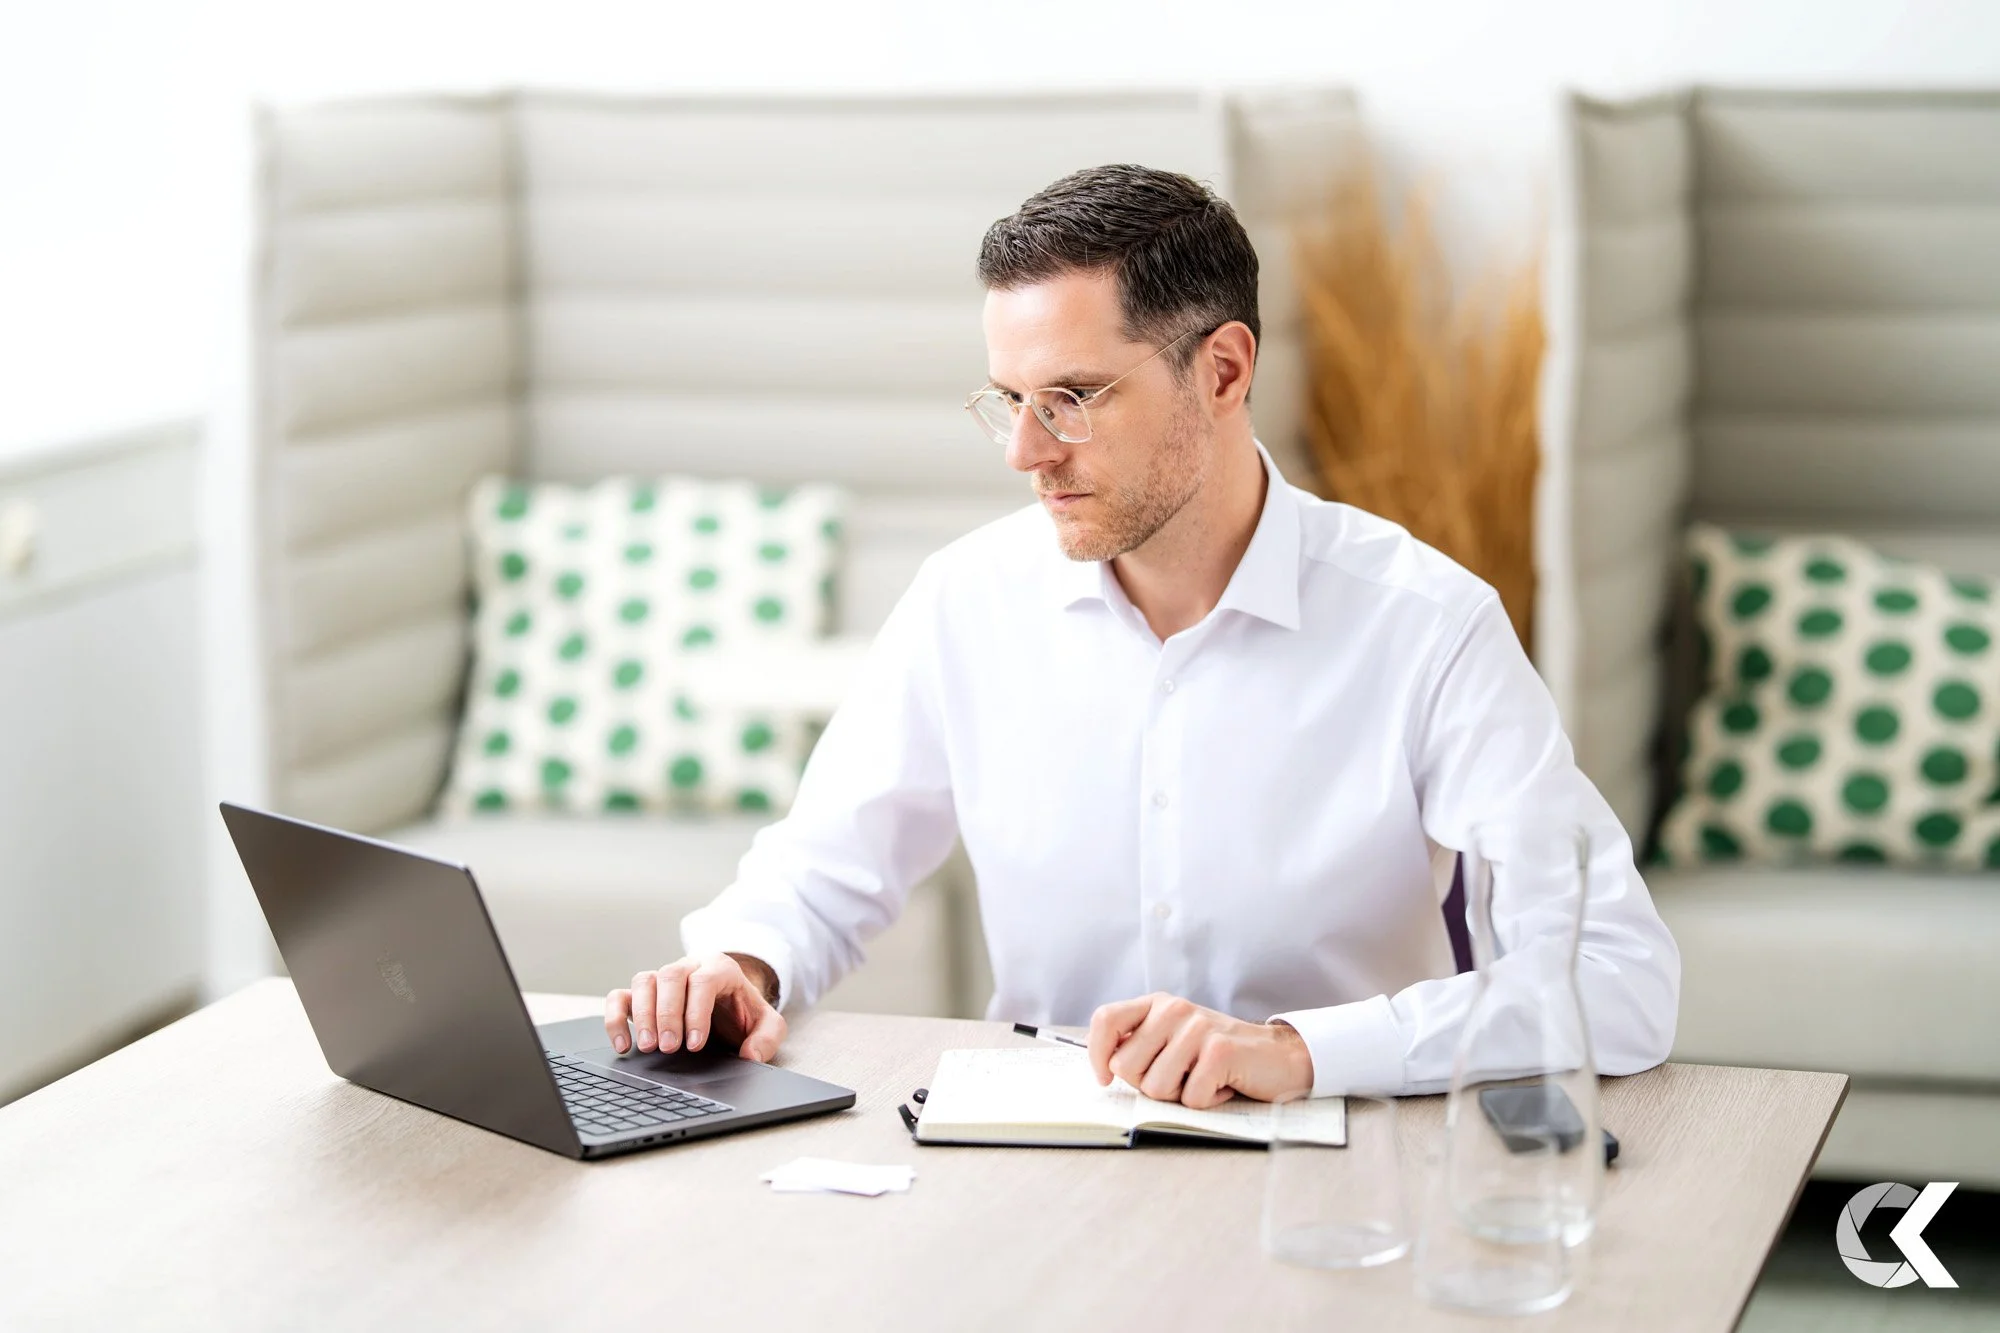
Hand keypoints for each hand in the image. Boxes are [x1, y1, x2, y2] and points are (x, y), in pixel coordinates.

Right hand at [604, 952, 786, 1061]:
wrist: (729, 999)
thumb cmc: (743, 1011)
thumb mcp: (767, 1023)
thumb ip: (767, 1038)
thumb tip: (750, 1056)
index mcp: (719, 969)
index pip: (703, 981)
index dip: (696, 1011)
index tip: (695, 1044)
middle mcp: (688, 967)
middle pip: (670, 976)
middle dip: (667, 1014)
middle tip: (669, 1048)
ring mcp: (662, 978)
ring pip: (644, 981)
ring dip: (642, 1015)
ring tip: (648, 1046)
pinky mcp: (643, 994)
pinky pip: (620, 996)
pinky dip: (615, 1018)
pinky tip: (623, 1045)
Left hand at [1086, 993, 1313, 1108]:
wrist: (1279, 1056)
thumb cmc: (1218, 1055)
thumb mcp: (1174, 1040)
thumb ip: (1141, 1046)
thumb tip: (1104, 1066)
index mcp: (1157, 1005)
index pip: (1105, 1019)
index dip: (1096, 1054)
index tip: (1105, 1079)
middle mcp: (1174, 1009)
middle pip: (1125, 1067)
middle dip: (1147, 1085)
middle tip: (1180, 1077)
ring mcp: (1197, 1028)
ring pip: (1155, 1088)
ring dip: (1179, 1095)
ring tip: (1203, 1079)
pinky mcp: (1219, 1051)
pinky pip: (1190, 1098)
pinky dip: (1206, 1102)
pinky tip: (1223, 1085)